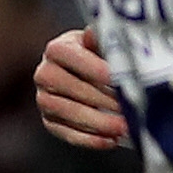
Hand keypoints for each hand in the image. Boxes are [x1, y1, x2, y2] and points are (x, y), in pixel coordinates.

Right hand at [34, 30, 128, 149]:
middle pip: (71, 88)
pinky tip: (111, 141)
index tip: (118, 78)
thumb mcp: (101, 44)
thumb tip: (99, 32)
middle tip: (129, 109)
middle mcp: (44, 73)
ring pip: (68, 112)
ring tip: (124, 128)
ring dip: (98, 122)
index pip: (72, 57)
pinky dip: (90, 139)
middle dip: (103, 99)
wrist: (84, 73)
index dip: (96, 68)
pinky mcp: (49, 120)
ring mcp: (44, 99)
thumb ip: (102, 40)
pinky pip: (67, 133)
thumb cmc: (97, 56)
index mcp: (57, 49)